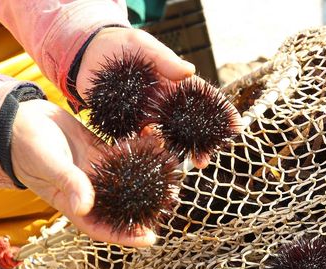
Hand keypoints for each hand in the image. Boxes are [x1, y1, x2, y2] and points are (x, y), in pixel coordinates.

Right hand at [11, 99, 156, 246]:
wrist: (17, 119)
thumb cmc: (25, 148)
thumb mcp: (48, 166)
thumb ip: (69, 184)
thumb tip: (86, 206)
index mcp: (73, 203)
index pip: (103, 227)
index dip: (126, 236)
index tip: (150, 239)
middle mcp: (88, 190)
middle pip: (121, 205)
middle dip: (145, 206)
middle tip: (170, 203)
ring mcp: (95, 171)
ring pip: (126, 179)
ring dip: (147, 176)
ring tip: (171, 172)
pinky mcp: (98, 151)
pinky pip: (122, 155)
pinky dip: (138, 150)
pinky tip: (155, 142)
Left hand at [75, 27, 213, 168]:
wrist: (89, 53)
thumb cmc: (122, 45)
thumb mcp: (144, 46)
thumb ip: (165, 60)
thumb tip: (190, 72)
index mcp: (175, 84)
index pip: (204, 99)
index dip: (221, 112)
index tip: (236, 126)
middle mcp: (165, 103)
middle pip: (189, 126)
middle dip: (201, 144)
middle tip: (206, 160)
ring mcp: (148, 115)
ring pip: (168, 137)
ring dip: (178, 153)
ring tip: (187, 166)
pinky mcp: (128, 123)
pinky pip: (141, 140)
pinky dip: (150, 150)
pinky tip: (155, 159)